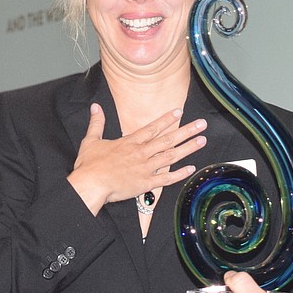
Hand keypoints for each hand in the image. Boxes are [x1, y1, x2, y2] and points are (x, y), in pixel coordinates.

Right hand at [68, 104, 206, 213]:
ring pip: (171, 156)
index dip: (167, 119)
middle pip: (168, 139)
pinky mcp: (146, 183)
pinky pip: (166, 179)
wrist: (90, 185)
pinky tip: (191, 169)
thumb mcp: (91, 141)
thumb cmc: (89, 165)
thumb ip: (97, 123)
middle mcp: (141, 153)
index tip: (179, 111)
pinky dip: (179, 174)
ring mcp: (145, 168)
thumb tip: (95, 108)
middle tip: (202, 124)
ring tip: (202, 141)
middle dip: (187, 130)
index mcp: (130, 142)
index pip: (152, 128)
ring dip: (188, 148)